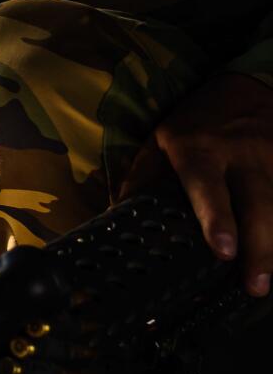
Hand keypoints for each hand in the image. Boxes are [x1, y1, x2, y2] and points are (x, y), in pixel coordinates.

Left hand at [141, 72, 272, 295]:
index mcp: (200, 150)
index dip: (217, 219)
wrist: (248, 87)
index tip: (224, 250)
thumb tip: (116, 217)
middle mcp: (242, 155)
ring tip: (267, 283)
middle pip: (258, 205)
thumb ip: (142, 178)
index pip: (208, 187)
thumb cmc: (197, 123)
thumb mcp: (160, 141)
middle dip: (260, 249)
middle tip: (255, 286)